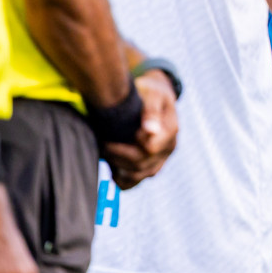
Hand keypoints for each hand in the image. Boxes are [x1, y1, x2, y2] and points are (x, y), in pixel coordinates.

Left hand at [104, 72, 178, 189]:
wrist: (155, 95)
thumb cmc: (151, 91)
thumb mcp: (152, 94)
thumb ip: (151, 111)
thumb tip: (150, 130)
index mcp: (170, 131)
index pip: (149, 149)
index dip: (127, 146)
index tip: (111, 134)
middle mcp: (169, 147)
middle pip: (143, 164)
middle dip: (118, 156)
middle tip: (102, 144)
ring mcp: (162, 158)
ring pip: (141, 175)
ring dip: (120, 169)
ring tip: (105, 155)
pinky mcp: (152, 164)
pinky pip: (138, 181)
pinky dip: (123, 180)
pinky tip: (111, 170)